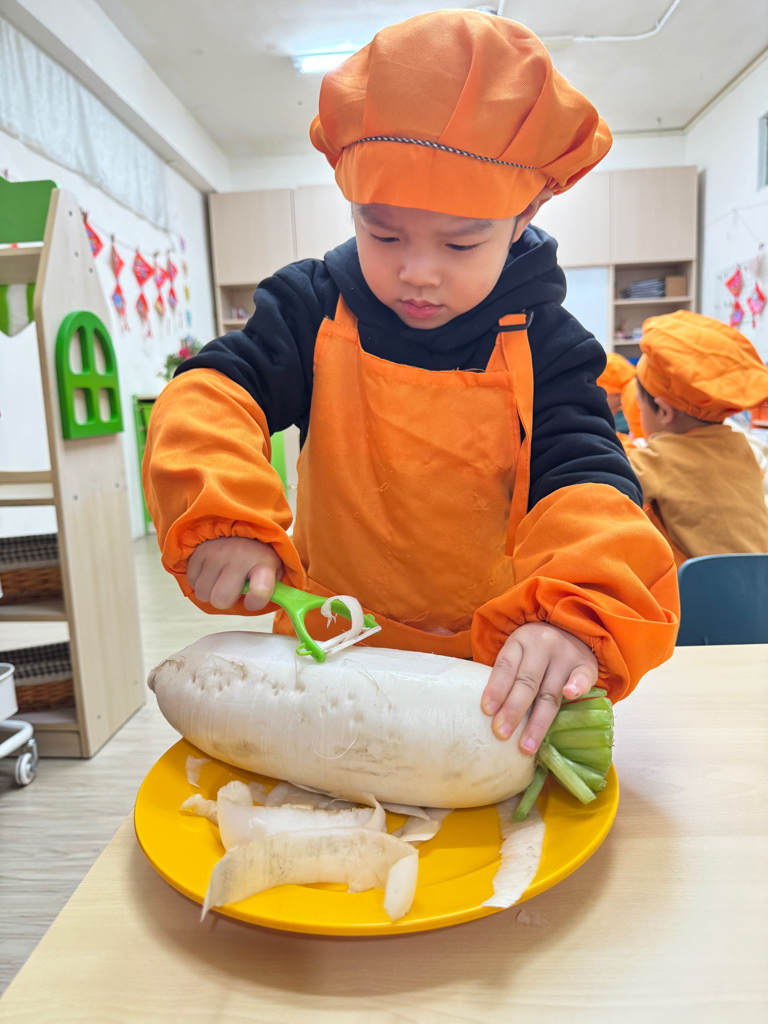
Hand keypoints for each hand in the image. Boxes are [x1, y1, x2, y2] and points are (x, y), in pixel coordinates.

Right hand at [186, 537, 282, 611]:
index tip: (253, 599)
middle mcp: (239, 556)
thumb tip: (276, 606)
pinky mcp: (198, 551)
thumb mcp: (273, 567)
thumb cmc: (257, 554)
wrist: (239, 522)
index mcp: (263, 563)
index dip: (256, 601)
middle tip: (231, 588)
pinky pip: (192, 581)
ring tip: (221, 576)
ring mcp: (215, 553)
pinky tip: (212, 569)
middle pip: (221, 600)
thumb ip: (274, 588)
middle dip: (224, 600)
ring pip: (203, 594)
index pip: (260, 590)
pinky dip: (200, 580)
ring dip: (210, 590)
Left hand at [480, 622, 597, 753]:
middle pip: (527, 682)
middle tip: (501, 734)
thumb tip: (489, 715)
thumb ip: (507, 676)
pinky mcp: (587, 664)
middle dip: (513, 710)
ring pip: (550, 692)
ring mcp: (566, 655)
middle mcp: (543, 646)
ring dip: (538, 721)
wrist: (570, 630)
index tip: (487, 711)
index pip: (506, 666)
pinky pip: (583, 676)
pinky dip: (578, 685)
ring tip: (527, 745)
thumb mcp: (517, 653)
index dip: (496, 688)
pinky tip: (570, 695)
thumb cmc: (535, 652)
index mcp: (520, 642)